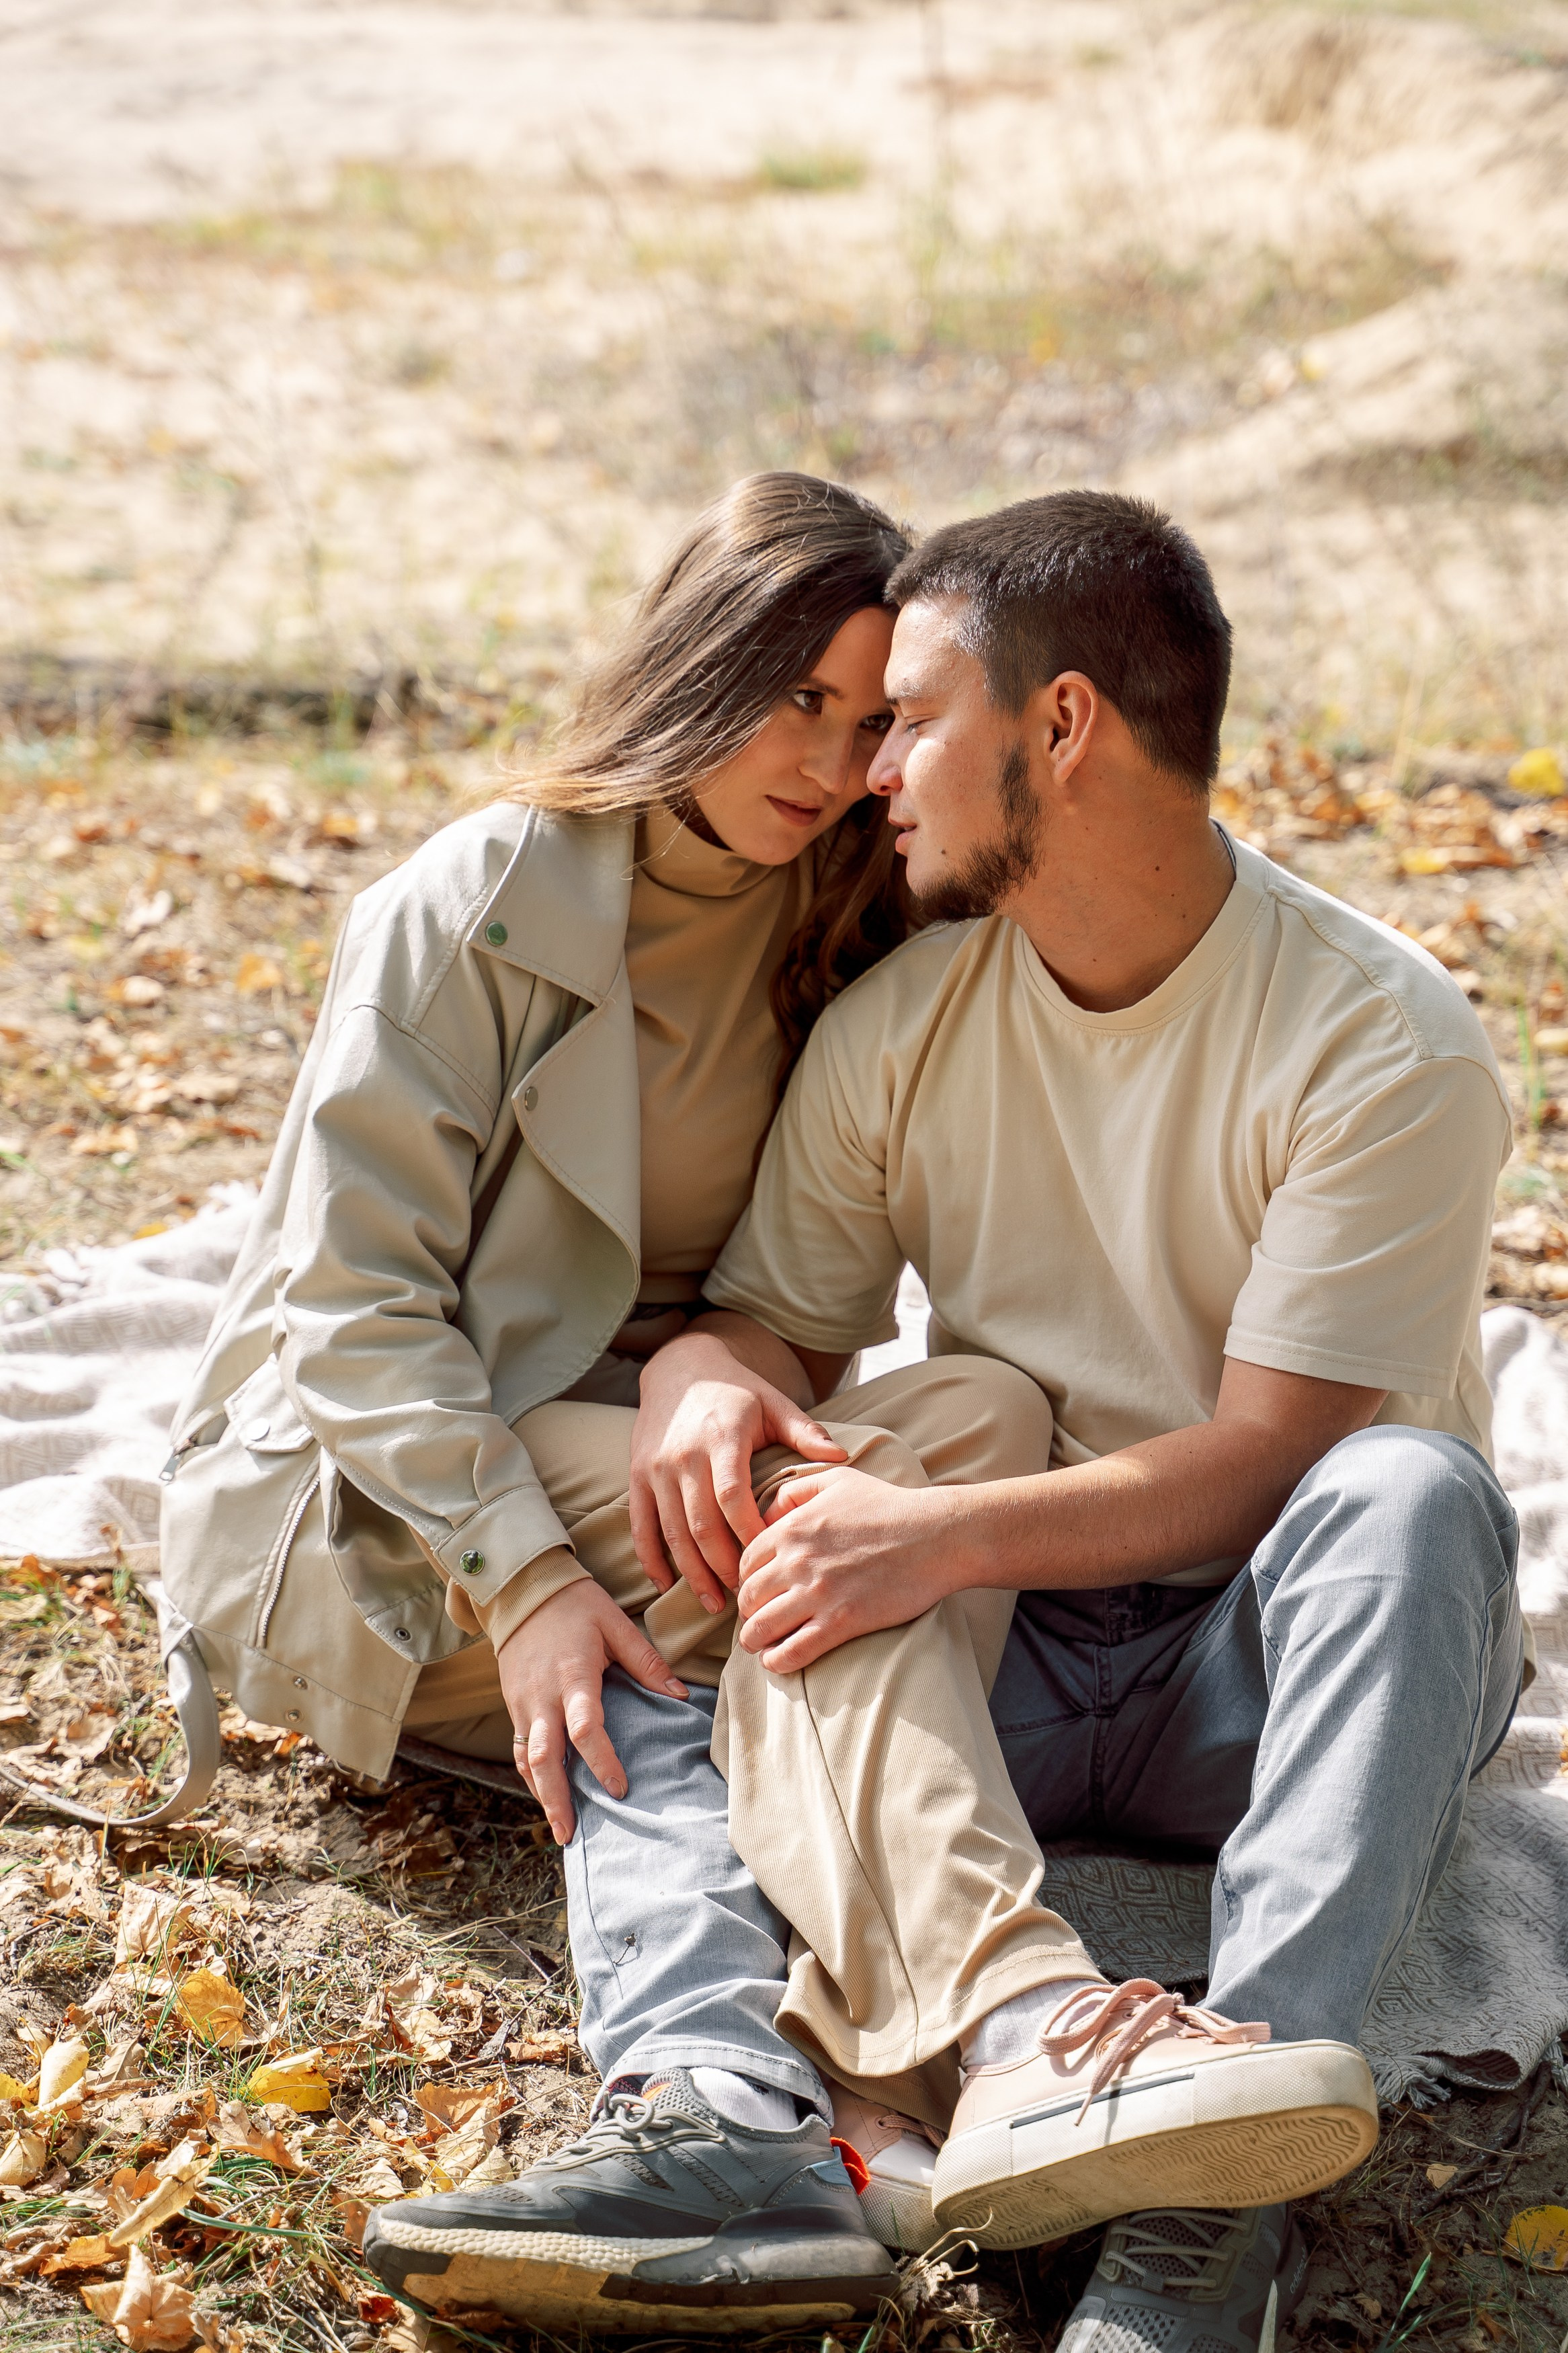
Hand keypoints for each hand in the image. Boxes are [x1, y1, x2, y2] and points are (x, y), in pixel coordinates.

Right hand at [496, 1580, 687, 1842]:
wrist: (522, 1589)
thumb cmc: (576, 1604)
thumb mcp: (615, 1624)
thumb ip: (647, 1662)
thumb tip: (681, 1695)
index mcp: (573, 1675)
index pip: (585, 1727)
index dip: (601, 1761)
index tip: (619, 1789)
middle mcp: (543, 1695)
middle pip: (546, 1756)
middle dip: (557, 1798)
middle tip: (572, 1835)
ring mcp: (523, 1702)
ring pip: (528, 1758)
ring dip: (542, 1795)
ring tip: (560, 1829)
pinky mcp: (513, 1703)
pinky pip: (520, 1747)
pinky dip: (531, 1775)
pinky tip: (545, 1795)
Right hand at [630, 1334, 847, 1612]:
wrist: (679, 1367)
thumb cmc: (736, 1391)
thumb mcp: (773, 1402)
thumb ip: (805, 1432)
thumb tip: (842, 1458)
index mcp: (722, 1439)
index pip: (732, 1496)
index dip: (749, 1533)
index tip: (770, 1559)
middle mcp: (684, 1456)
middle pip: (701, 1523)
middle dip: (723, 1566)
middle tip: (746, 1595)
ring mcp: (655, 1469)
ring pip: (672, 1532)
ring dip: (692, 1573)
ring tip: (715, 1604)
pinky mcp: (636, 1476)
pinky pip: (641, 1525)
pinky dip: (650, 1559)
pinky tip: (666, 1586)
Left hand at [735, 1466, 961, 1671]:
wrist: (938, 1536)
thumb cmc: (890, 1506)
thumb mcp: (838, 1479)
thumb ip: (795, 1491)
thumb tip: (765, 1512)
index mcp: (793, 1528)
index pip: (745, 1562)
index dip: (746, 1580)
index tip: (756, 1590)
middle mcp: (797, 1561)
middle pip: (748, 1597)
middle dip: (747, 1611)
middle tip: (755, 1619)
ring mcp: (818, 1594)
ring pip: (761, 1627)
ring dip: (753, 1640)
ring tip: (758, 1645)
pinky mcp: (841, 1622)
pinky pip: (793, 1652)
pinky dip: (777, 1661)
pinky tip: (776, 1662)